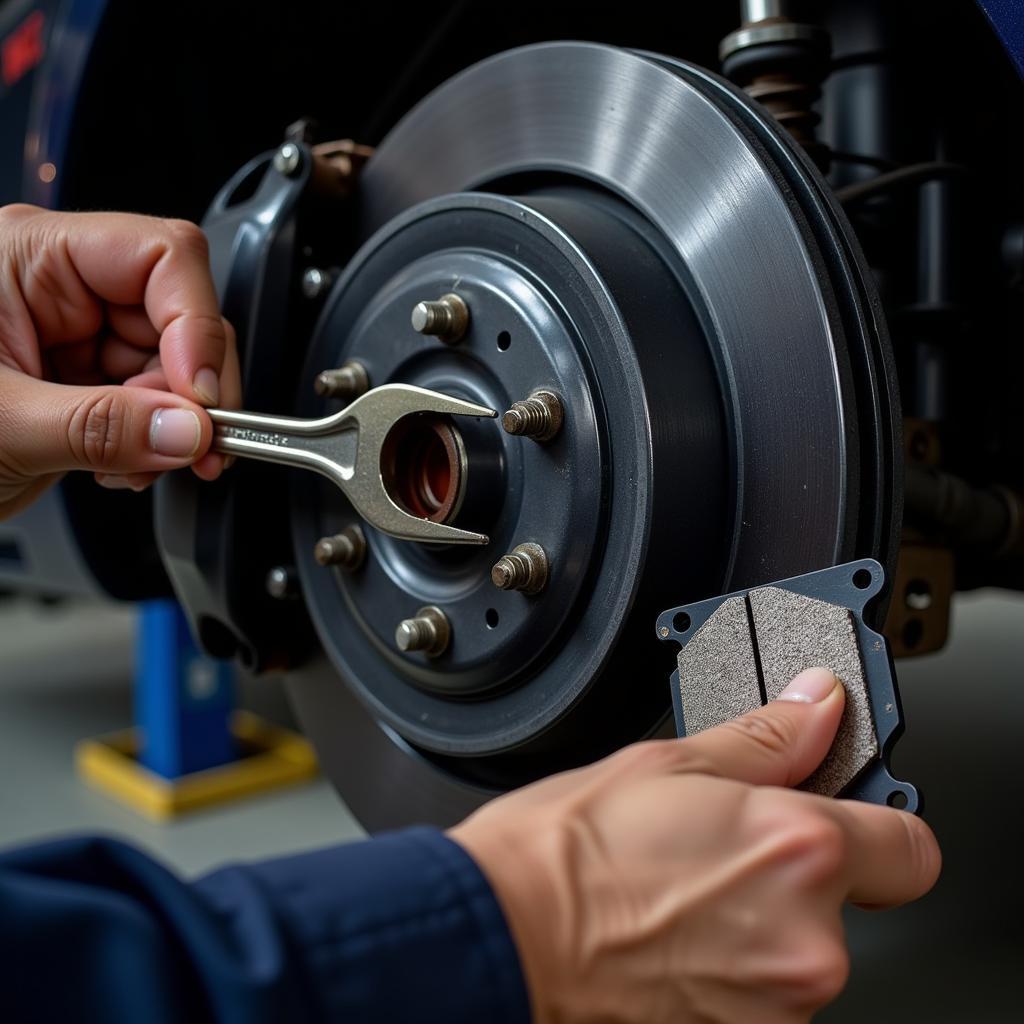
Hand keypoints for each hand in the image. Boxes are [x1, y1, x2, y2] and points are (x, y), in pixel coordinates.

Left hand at [0, 204, 240, 519]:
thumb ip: (101, 426)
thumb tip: (189, 430)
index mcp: (28, 256)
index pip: (159, 257)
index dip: (196, 323)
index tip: (202, 396)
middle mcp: (59, 287)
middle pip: (177, 314)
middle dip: (190, 387)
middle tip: (194, 443)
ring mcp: (74, 337)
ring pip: (174, 366)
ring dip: (174, 425)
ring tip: (137, 464)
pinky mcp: (84, 383)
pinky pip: (153, 403)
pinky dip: (156, 442)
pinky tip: (122, 466)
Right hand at [451, 668, 940, 1023]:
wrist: (505, 935)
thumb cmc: (568, 853)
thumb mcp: (668, 764)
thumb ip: (767, 739)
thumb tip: (815, 706)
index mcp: (798, 849)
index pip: (910, 847)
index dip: (879, 824)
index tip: (845, 815)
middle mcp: (806, 939)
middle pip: (843, 900)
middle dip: (793, 872)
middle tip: (719, 849)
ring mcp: (777, 1006)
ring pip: (798, 948)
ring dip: (759, 921)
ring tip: (682, 893)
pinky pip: (764, 996)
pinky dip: (731, 967)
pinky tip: (673, 936)